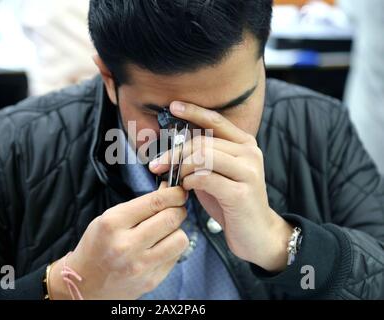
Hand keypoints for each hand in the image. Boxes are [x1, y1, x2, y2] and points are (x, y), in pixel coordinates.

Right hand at [49, 184, 188, 299]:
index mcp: (113, 223)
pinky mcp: (150, 280)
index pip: (155, 202)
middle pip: (171, 219)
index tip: (179, 191)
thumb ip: (139, 206)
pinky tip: (160, 247)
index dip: (174, 194)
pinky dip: (172, 248)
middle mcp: (127, 245)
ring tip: (166, 230)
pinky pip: (175, 256)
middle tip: (176, 208)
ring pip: (180, 239)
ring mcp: (140, 266)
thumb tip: (168, 192)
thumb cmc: (97, 246)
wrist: (85, 283)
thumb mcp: (109, 218)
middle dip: (179, 209)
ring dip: (177, 230)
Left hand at [149, 102, 292, 271]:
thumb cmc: (231, 201)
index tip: (173, 106)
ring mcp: (248, 172)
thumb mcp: (217, 172)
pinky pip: (205, 178)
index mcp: (245, 143)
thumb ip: (203, 156)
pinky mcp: (241, 193)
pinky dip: (189, 182)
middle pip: (202, 142)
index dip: (194, 111)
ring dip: (181, 168)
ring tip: (176, 180)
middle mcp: (250, 153)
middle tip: (156, 165)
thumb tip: (175, 142)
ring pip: (203, 157)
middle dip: (174, 153)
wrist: (257, 233)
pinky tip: (187, 189)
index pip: (216, 120)